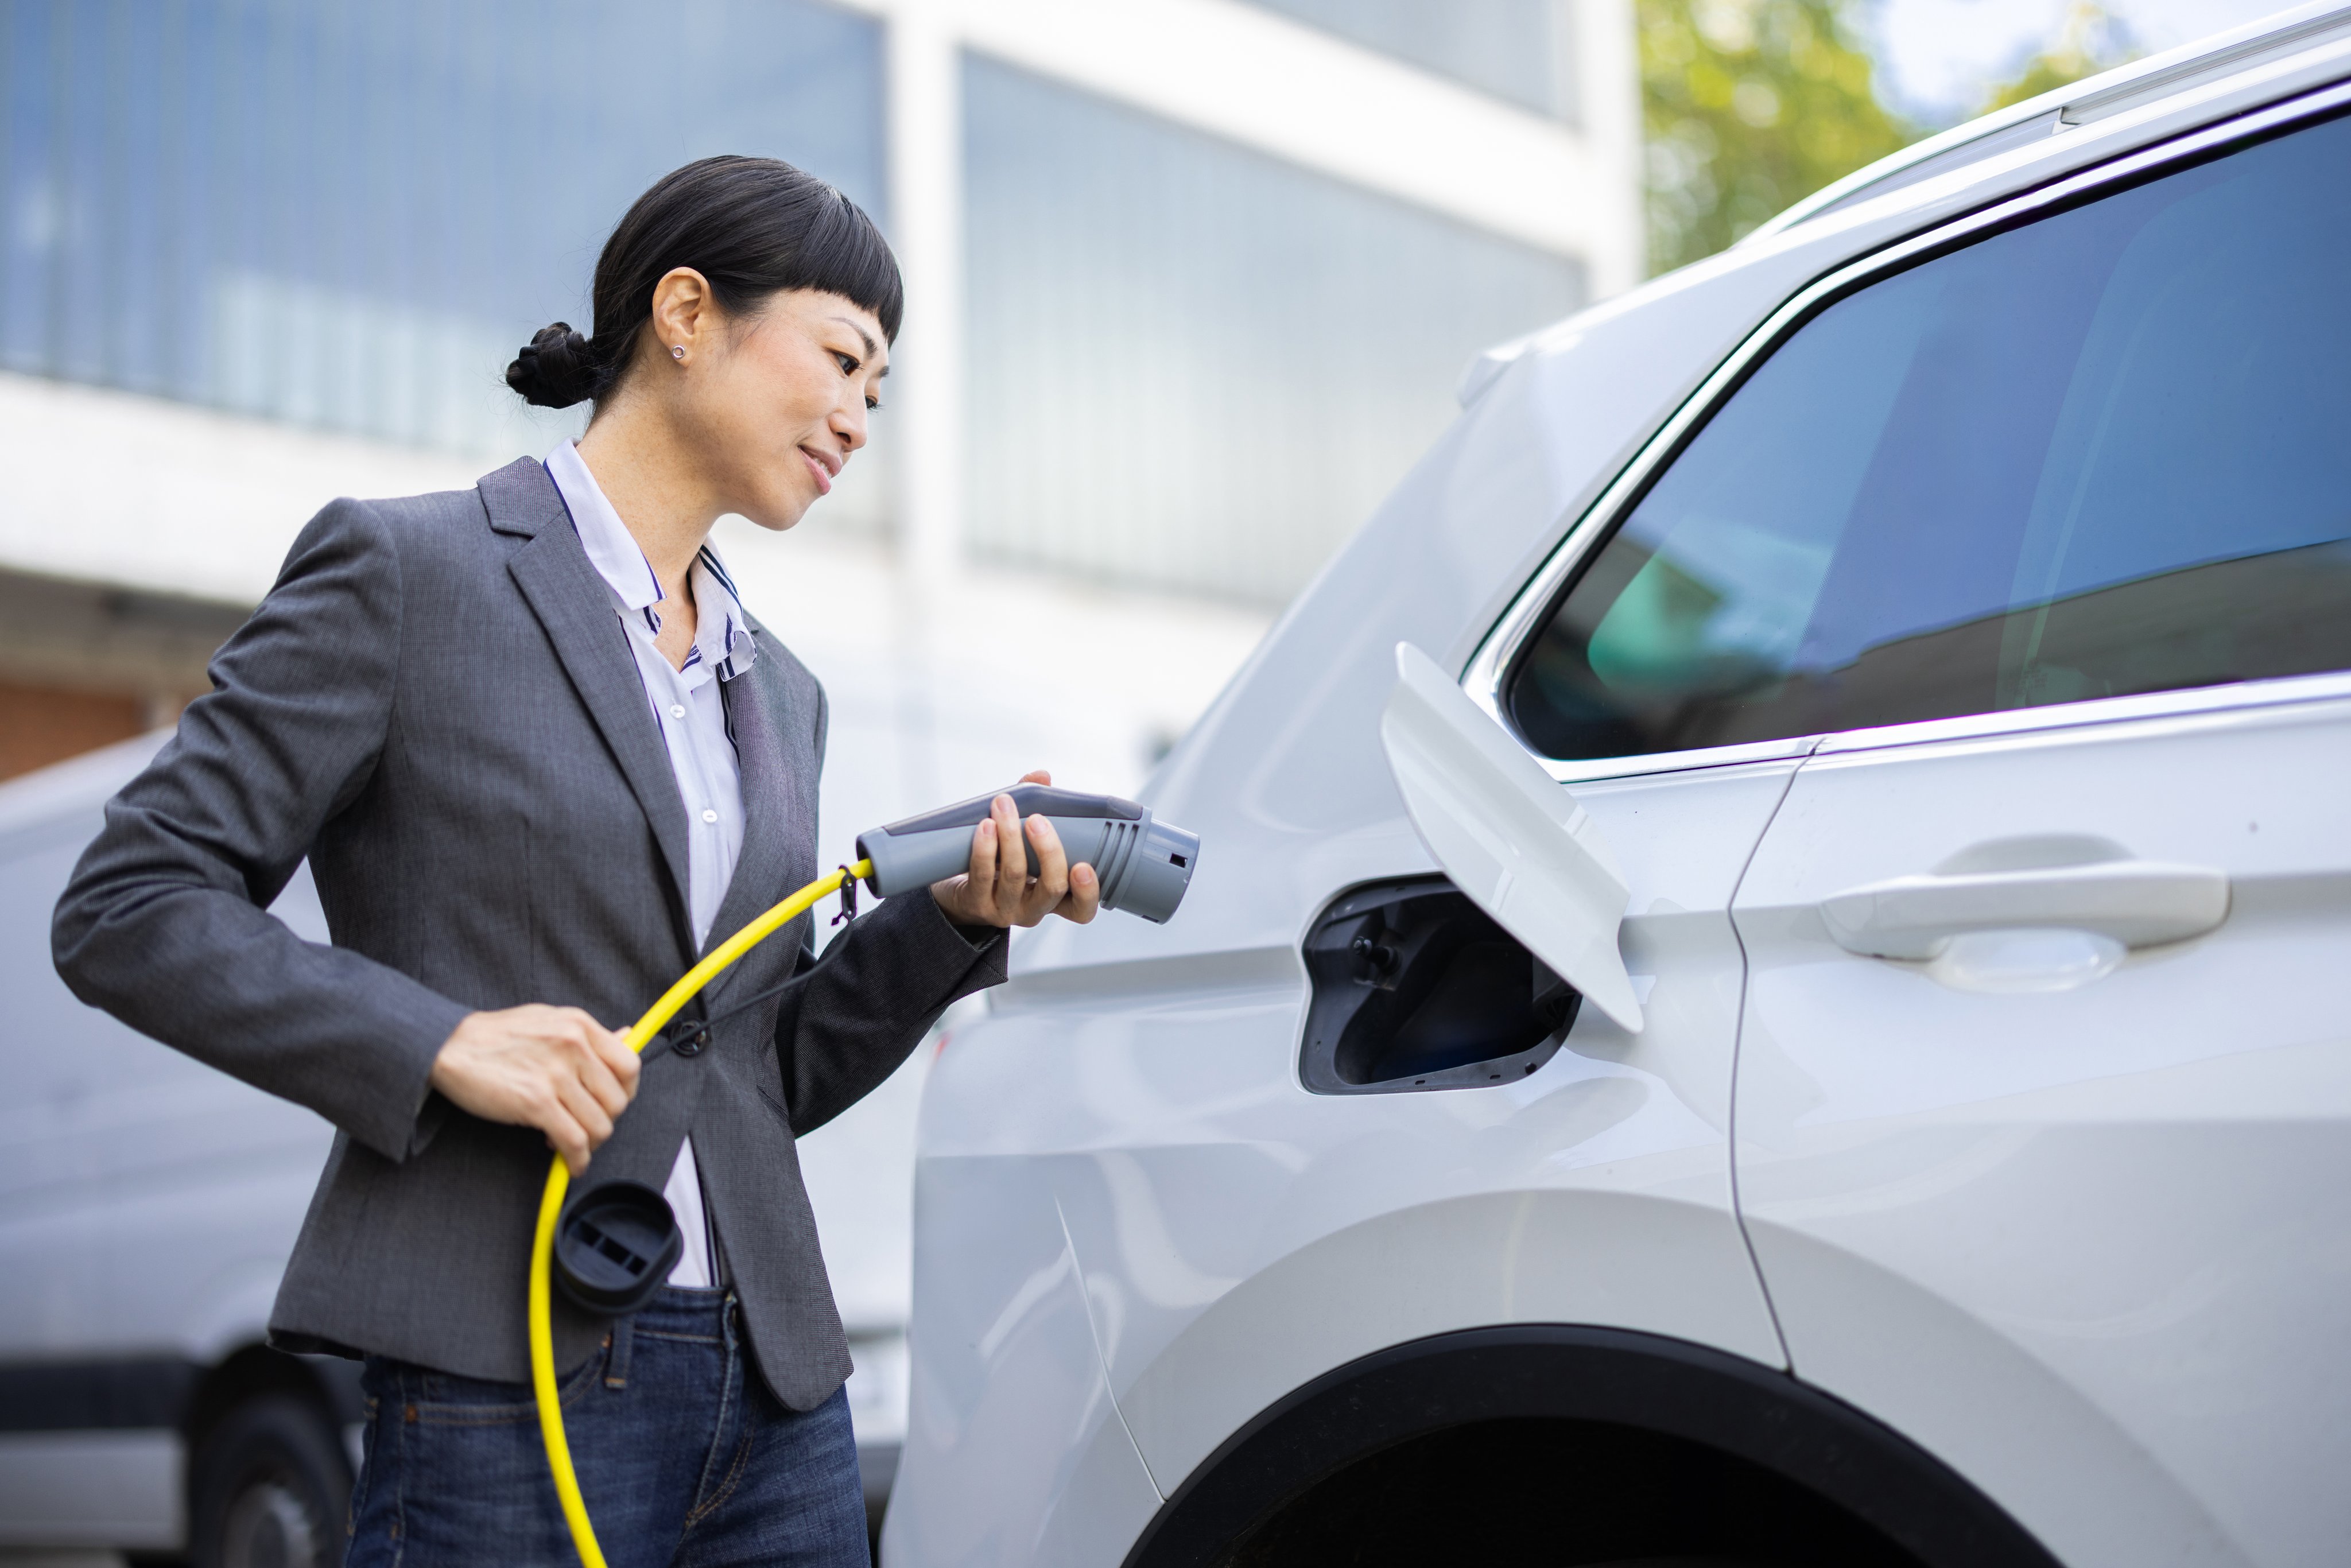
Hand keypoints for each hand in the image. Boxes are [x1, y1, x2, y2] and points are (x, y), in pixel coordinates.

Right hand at [428, 1005, 640, 1174]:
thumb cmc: (496, 1036)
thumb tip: (626, 1037)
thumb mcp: (548, 1020)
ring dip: (590, 1144)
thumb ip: (587, 1034)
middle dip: (605, 1121)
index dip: (626, 1092)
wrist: (449, 1045)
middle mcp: (574, 1046)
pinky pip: (574, 1141)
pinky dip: (577, 1159)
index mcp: (580, 1025)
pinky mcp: (535, 1102)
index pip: (630, 1065)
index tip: (613, 1104)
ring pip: (600, 1125)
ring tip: (571, 1143)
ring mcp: (555, 1075)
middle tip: (587, 1127)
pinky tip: (570, 1162)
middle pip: (618, 1101)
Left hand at [929, 769, 1102, 928]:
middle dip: (1048, 851)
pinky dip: (985, 848)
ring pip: (1015, 875)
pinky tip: (986, 826)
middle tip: (1037, 820)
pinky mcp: (976, 904)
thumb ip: (1036, 807)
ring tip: (1003, 806)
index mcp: (1054, 897)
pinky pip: (983, 875)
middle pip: (1052, 888)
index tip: (1083, 865)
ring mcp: (1005, 910)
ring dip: (1010, 836)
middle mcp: (1034, 909)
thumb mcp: (1022, 840)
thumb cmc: (998, 863)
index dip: (1088, 892)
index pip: (1081, 909)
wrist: (957, 891)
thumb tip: (1042, 777)